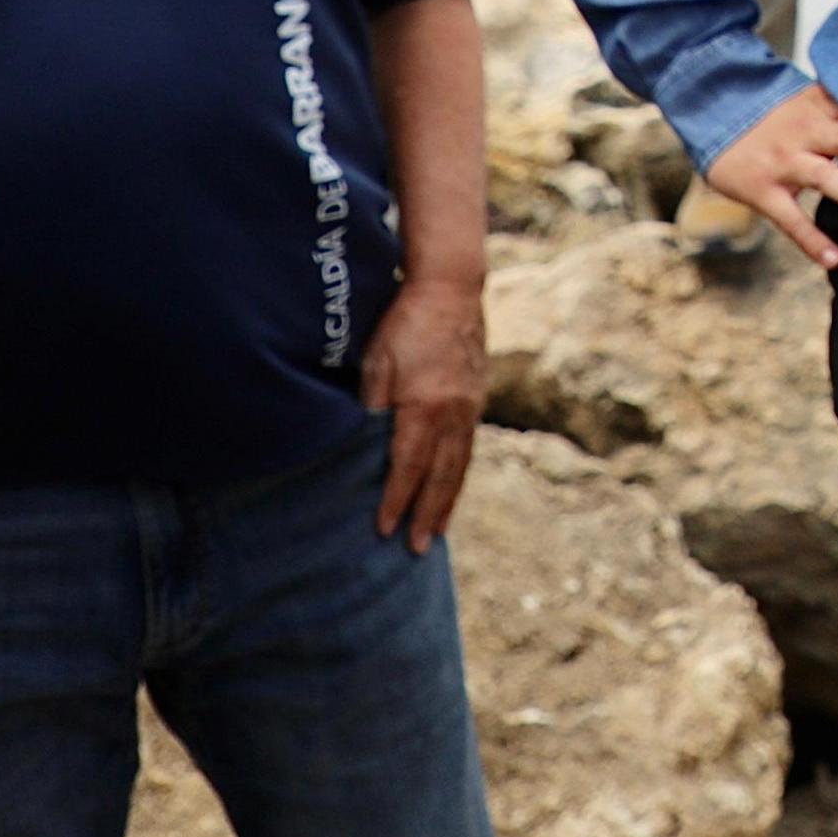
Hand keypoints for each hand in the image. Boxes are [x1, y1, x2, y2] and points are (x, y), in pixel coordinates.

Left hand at [361, 274, 482, 551]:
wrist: (451, 287)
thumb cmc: (404, 321)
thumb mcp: (376, 361)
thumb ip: (372, 404)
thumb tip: (360, 443)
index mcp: (426, 406)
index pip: (408, 466)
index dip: (396, 500)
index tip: (384, 529)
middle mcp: (454, 413)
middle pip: (441, 475)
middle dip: (428, 514)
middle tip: (418, 548)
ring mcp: (470, 406)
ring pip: (460, 464)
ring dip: (447, 500)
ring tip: (438, 530)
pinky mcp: (477, 397)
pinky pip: (467, 446)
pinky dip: (459, 473)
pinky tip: (451, 486)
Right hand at [707, 81, 837, 269]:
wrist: (712, 110)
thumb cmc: (778, 112)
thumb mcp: (811, 98)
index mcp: (821, 106)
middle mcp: (805, 131)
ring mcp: (783, 160)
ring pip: (823, 177)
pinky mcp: (762, 189)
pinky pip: (790, 218)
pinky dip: (813, 240)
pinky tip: (836, 259)